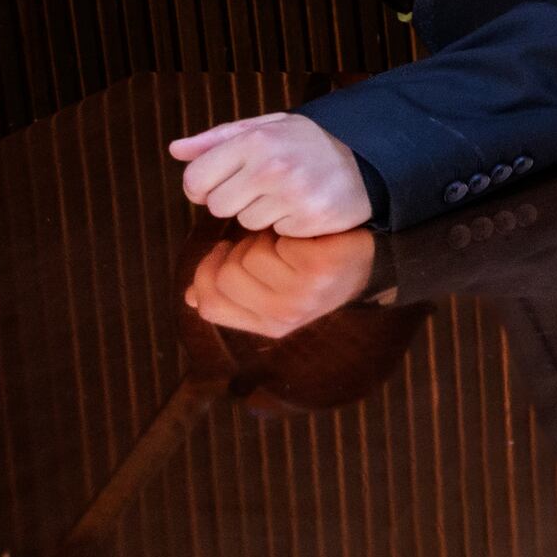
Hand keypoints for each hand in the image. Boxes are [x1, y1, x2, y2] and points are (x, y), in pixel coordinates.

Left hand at [169, 111, 373, 233]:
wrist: (365, 162)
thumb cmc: (307, 144)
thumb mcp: (266, 128)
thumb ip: (217, 139)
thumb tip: (175, 150)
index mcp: (255, 139)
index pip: (196, 178)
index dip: (201, 187)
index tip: (219, 185)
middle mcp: (271, 166)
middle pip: (216, 205)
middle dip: (232, 200)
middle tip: (259, 188)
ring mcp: (292, 194)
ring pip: (244, 221)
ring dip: (260, 213)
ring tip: (285, 195)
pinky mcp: (309, 218)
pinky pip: (273, 232)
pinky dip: (283, 224)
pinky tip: (301, 207)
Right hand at [186, 230, 376, 335]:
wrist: (369, 254)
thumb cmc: (311, 262)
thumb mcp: (270, 283)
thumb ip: (231, 290)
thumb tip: (187, 298)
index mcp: (267, 325)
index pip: (210, 305)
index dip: (206, 273)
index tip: (224, 251)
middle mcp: (282, 317)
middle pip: (224, 277)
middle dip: (238, 251)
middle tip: (264, 244)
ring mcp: (301, 296)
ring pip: (246, 257)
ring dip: (261, 239)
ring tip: (286, 241)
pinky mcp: (316, 270)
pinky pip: (271, 243)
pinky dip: (281, 231)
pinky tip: (302, 236)